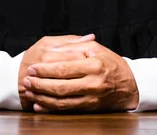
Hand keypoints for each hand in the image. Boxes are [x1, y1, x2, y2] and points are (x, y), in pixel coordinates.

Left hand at [22, 39, 138, 112]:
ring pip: (62, 101)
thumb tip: (55, 47)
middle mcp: (93, 83)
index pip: (64, 68)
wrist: (130, 85)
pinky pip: (67, 110)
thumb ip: (75, 45)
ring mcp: (91, 98)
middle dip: (40, 84)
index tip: (32, 68)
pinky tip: (40, 105)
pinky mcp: (90, 108)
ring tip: (30, 91)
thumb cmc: (111, 63)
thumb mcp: (96, 49)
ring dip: (42, 97)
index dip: (45, 69)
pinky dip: (51, 109)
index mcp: (93, 65)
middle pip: (61, 86)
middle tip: (26, 80)